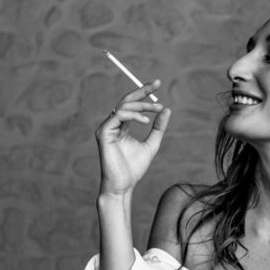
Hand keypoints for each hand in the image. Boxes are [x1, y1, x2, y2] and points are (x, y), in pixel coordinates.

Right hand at [95, 81, 170, 196]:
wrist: (123, 185)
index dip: (144, 92)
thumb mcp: (152, 144)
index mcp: (121, 125)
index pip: (132, 104)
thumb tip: (166, 109)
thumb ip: (158, 128)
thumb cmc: (134, 168)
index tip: (158, 83)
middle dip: (142, 92)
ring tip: (157, 109)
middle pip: (126, 100)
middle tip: (158, 86)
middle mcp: (112, 124)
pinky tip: (145, 121)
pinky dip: (133, 115)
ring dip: (142, 105)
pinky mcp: (103, 133)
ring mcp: (106, 127)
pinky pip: (118, 116)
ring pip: (124, 106)